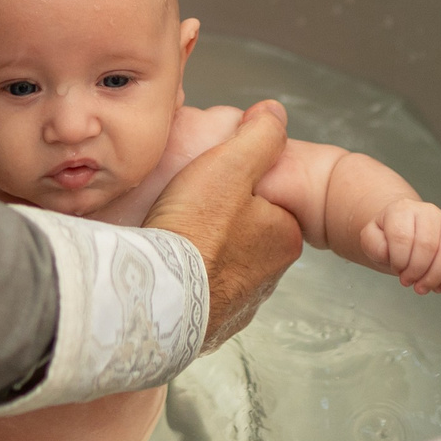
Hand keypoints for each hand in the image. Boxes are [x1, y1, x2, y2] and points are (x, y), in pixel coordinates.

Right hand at [144, 100, 303, 349]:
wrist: (157, 297)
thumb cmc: (194, 228)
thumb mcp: (230, 165)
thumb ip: (259, 136)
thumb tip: (275, 114)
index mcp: (283, 238)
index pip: (271, 202)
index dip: (242, 187)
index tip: (213, 183)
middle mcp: (269, 276)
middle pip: (248, 234)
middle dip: (222, 222)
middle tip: (187, 207)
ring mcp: (239, 305)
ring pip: (223, 266)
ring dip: (204, 254)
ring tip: (172, 236)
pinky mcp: (209, 327)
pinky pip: (200, 295)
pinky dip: (187, 282)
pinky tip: (167, 269)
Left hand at [360, 200, 440, 293]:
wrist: (404, 228)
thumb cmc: (388, 236)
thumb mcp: (371, 238)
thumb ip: (373, 244)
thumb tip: (388, 253)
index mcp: (403, 209)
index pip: (403, 237)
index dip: (399, 261)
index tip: (396, 269)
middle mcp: (428, 212)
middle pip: (428, 246)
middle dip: (416, 272)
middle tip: (408, 282)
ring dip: (435, 278)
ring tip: (422, 287)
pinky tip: (439, 286)